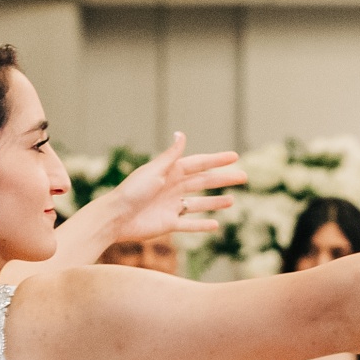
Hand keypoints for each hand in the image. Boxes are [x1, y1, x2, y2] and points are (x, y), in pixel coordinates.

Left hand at [82, 132, 245, 243]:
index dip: (217, 160)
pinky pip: (189, 224)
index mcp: (171, 172)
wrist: (116, 218)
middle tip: (243, 177)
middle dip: (223, 180)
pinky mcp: (168, 223)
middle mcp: (173, 188)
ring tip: (232, 201)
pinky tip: (215, 224)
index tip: (235, 156)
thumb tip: (181, 134)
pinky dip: (202, 225)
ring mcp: (171, 206)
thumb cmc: (133, 191)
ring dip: (215, 202)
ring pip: (199, 203)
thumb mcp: (155, 171)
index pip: (199, 164)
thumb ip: (171, 155)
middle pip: (203, 182)